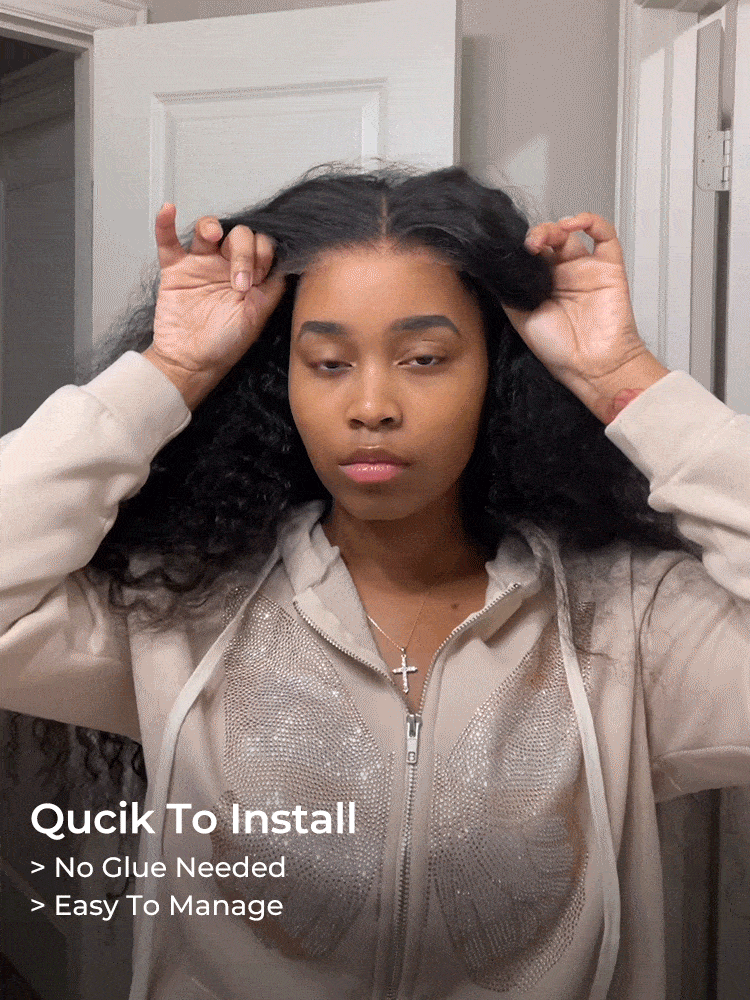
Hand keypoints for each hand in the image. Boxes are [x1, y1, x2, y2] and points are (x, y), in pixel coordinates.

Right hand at [144, 204, 285, 407]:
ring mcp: (201, 265)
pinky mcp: (175, 269)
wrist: (191, 363)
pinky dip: (165, 224)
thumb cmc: (224, 345)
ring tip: (212, 237)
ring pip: (208, 229)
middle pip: (238, 234)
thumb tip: (289, 264)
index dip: (262, 255)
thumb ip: (272, 289)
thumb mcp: (257, 318)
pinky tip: (169, 211)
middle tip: (238, 283)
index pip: (262, 246)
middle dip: (242, 251)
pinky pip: (168, 240)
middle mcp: (227, 266)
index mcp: (251, 276)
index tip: (257, 280)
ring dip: (211, 227)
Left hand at [501, 213, 668, 422]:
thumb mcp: (519, 318)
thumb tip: (496, 269)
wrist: (590, 364)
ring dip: (555, 227)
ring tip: (544, 238)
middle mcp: (563, 275)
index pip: (530, 253)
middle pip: (549, 239)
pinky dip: (589, 220)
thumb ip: (509, 291)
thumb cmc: (559, 349)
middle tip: (529, 245)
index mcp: (542, 286)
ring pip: (571, 232)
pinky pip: (604, 234)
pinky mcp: (609, 267)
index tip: (513, 252)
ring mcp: (586, 269)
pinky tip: (573, 224)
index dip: (521, 247)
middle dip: (536, 234)